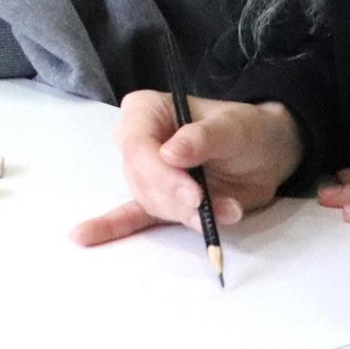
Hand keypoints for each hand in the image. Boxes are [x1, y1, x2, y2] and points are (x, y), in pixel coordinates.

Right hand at [71, 94, 304, 247]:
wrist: (266, 153)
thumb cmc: (246, 130)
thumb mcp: (233, 127)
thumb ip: (203, 138)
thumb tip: (169, 154)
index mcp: (146, 112)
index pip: (136, 145)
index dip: (161, 174)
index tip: (194, 194)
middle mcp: (138, 141)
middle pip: (141, 178)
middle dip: (176, 198)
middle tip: (209, 204)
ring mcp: (146, 173)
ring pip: (151, 202)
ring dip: (186, 214)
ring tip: (226, 210)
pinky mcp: (160, 200)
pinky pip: (132, 215)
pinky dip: (111, 227)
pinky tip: (83, 236)